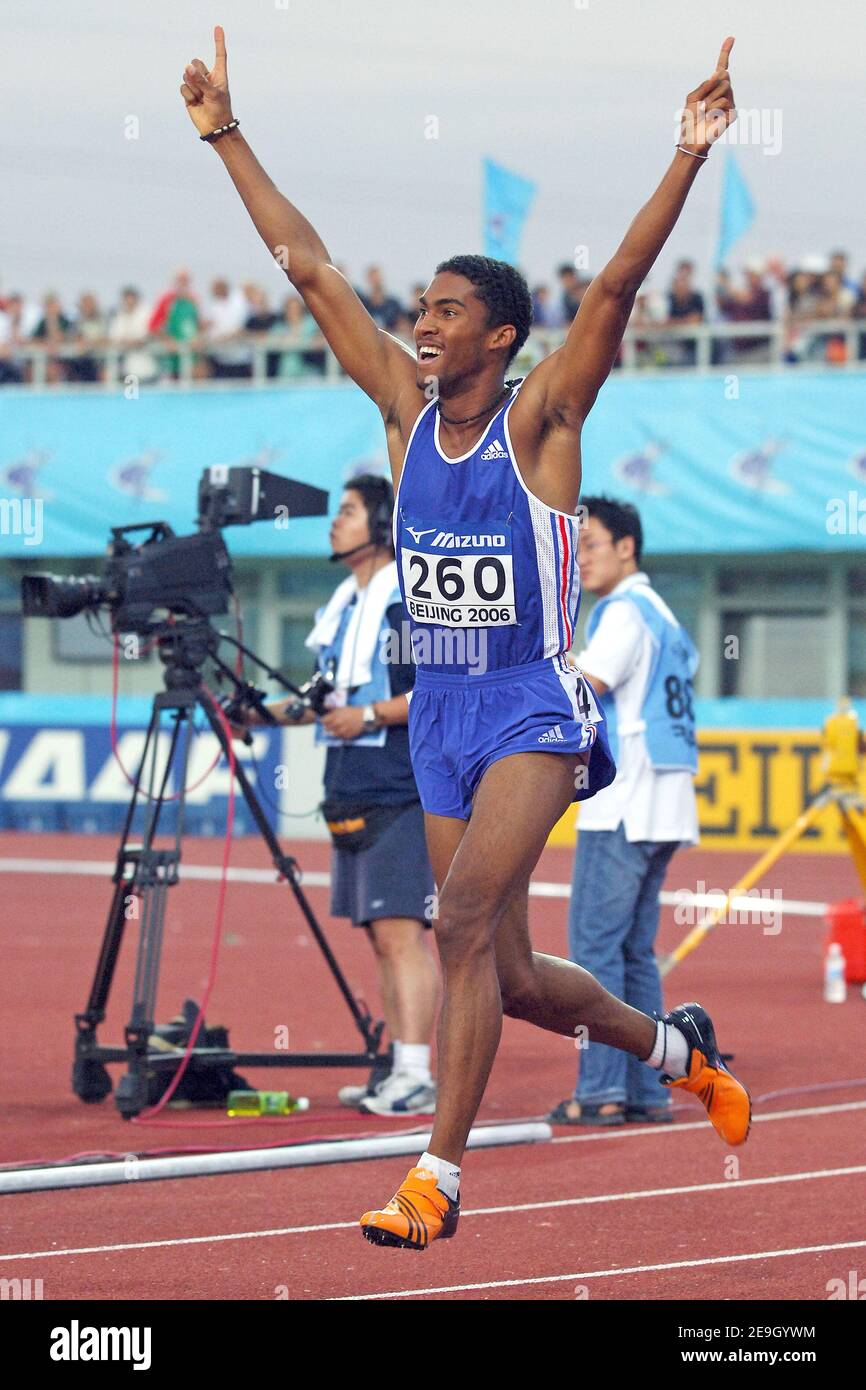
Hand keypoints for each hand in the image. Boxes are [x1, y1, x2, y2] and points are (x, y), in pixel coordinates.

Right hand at [180, 25, 233, 137]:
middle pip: (196, 63)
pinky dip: (188, 95)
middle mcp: (207, 77)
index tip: (218, 27)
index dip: (218, 41)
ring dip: (193, 87)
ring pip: (187, 75)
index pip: (219, 54)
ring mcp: (197, 85)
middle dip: (197, 74)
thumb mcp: (214, 94)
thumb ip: (201, 80)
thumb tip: (187, 67)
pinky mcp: (188, 93)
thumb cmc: (220, 111)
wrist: (214, 129)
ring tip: (201, 98)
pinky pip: (183, 87)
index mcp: (218, 75)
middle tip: (204, 89)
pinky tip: (195, 103)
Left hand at [321, 706, 365, 739]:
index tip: (325, 720)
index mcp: (336, 716)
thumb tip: (325, 706)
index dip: (323, 720)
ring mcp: (343, 730)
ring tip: (336, 729)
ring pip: (333, 734)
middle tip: (330, 725)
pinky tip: (342, 731)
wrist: (365, 717)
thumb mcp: (342, 707)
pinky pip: (341, 737)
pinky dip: (340, 735)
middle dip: (327, 726)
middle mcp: (338, 724)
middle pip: (327, 728)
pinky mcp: (348, 735)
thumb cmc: (353, 711)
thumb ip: (332, 707)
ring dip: (333, 732)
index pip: (323, 720)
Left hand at [679, 37, 735, 155]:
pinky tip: (711, 119)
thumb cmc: (690, 121)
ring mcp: (730, 103)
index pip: (722, 67)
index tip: (731, 38)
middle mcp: (724, 92)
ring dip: (710, 100)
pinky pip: (724, 102)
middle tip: (701, 105)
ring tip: (704, 113)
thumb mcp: (692, 98)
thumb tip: (721, 71)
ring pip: (725, 88)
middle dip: (710, 88)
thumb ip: (705, 84)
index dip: (725, 52)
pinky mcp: (732, 114)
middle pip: (724, 77)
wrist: (691, 141)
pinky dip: (714, 110)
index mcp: (713, 87)